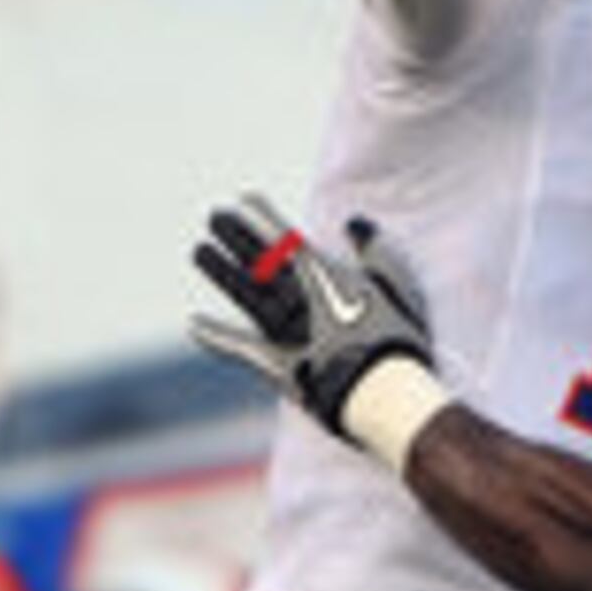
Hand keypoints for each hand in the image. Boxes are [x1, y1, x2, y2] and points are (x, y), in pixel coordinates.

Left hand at [190, 192, 436, 436]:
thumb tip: (354, 223)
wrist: (380, 392)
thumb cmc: (397, 339)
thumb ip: (376, 251)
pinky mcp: (273, 362)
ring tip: (199, 251)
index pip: (286, 239)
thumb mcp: (397, 287)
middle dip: (235, 236)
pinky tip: (193, 324)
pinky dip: (215, 336)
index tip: (245, 198)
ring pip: (243, 291)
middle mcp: (296, 298)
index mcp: (325, 278)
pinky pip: (238, 346)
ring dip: (219, 270)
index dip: (263, 217)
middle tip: (215, 216)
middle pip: (257, 260)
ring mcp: (281, 329)